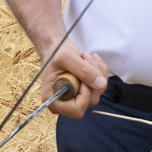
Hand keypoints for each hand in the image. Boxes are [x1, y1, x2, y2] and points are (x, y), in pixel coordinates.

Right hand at [0, 0, 107, 117]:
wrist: (52, 39)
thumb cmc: (53, 47)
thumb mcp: (67, 56)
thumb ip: (84, 70)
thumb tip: (100, 83)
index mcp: (53, 98)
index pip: (75, 112)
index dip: (84, 97)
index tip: (84, 79)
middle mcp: (63, 99)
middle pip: (90, 102)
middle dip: (93, 80)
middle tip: (87, 60)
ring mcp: (74, 93)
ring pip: (96, 92)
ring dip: (96, 71)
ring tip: (86, 55)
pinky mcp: (82, 85)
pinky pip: (97, 83)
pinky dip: (97, 68)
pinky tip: (88, 56)